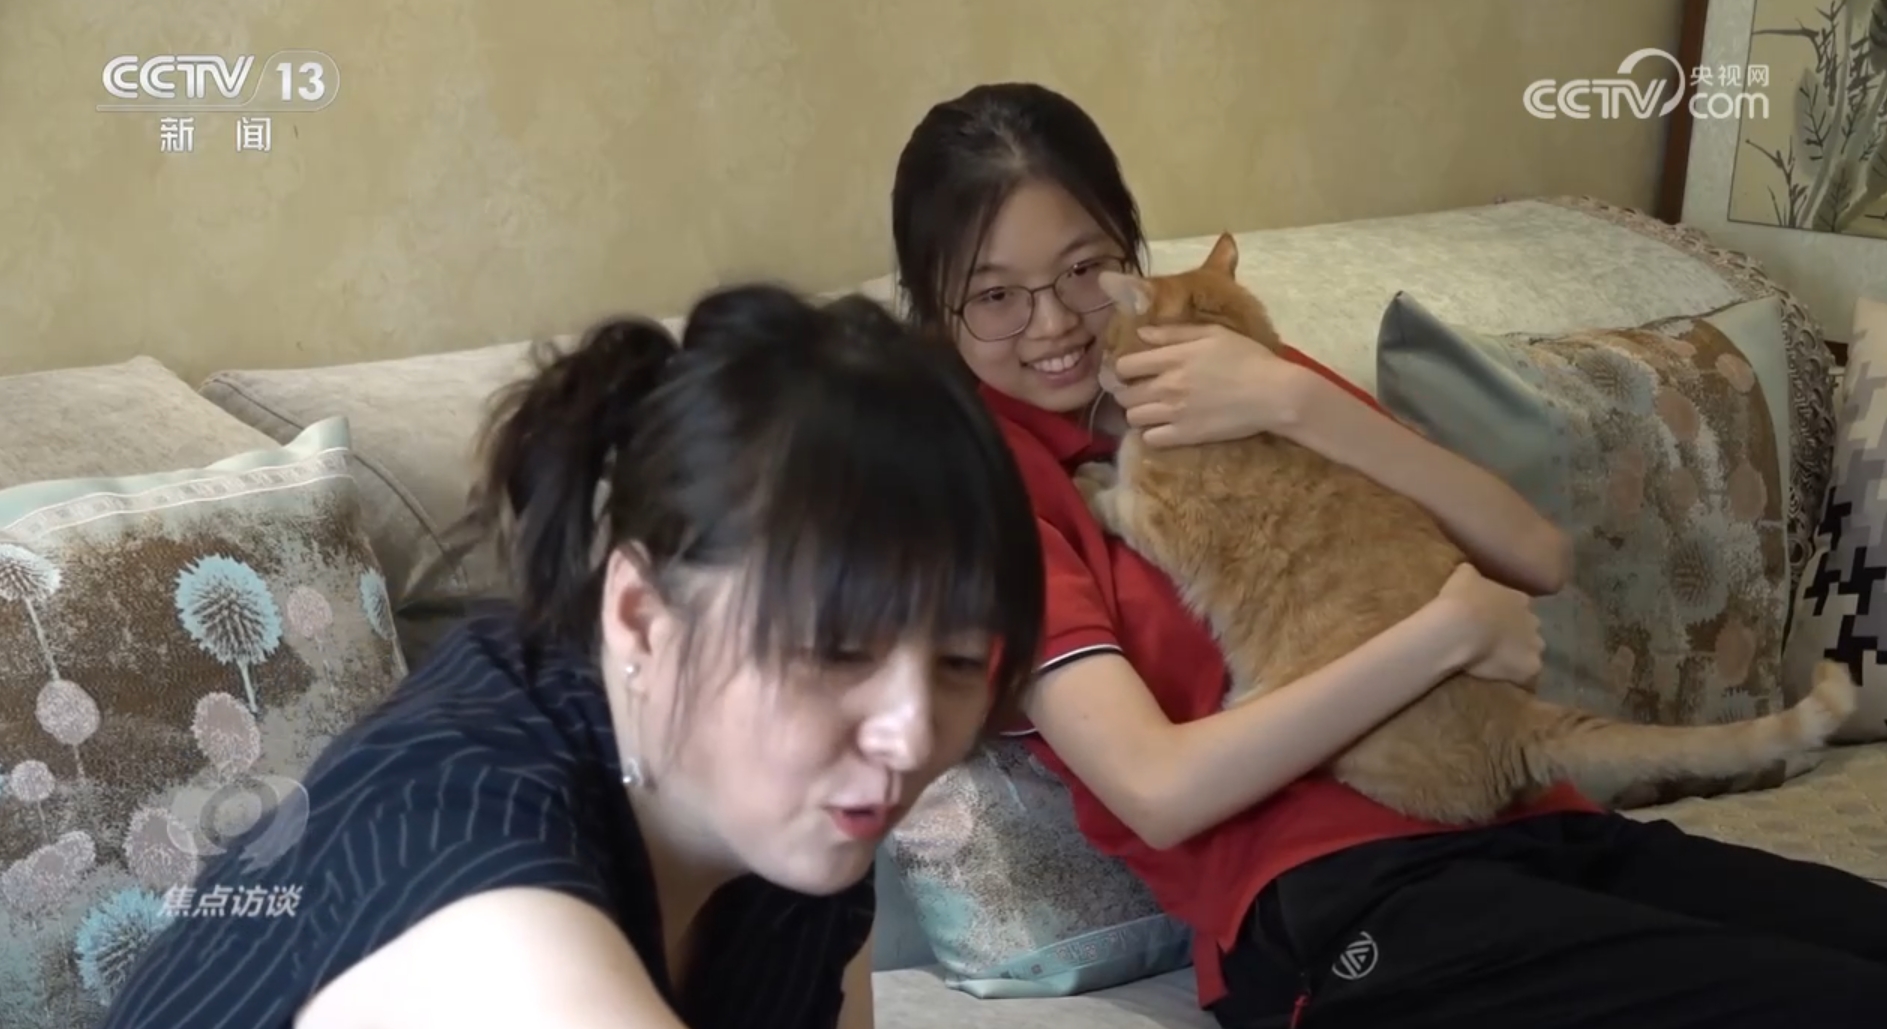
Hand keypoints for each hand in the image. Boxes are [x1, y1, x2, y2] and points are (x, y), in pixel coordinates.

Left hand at [1108, 324, 1305, 446]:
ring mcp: (1174, 413)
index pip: (1124, 366)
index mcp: (1172, 358)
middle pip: (1124, 394)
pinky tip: (1164, 427)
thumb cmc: (1248, 357)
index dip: (1123, 369)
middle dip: (1128, 392)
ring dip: (1138, 413)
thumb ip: (1174, 333)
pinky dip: (1151, 434)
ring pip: (1132, 417)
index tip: (1132, 371)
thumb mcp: (1213, 334)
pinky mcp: (1185, 436)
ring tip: (1153, 410)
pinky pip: (1149, 439)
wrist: (1274, 394)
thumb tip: (1142, 334)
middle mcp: (1167, 386)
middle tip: (1142, 391)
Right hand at [1434, 563, 1543, 682]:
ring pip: (1532, 652)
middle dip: (1516, 634)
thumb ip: (1473, 573)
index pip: (1519, 606)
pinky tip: (1503, 678)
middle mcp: (1533, 621)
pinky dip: (1518, 677)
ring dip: (1519, 655)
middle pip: (1529, 629)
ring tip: (1497, 662)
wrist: (1459, 628)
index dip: (1505, 613)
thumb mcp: (1463, 574)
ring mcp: (1534, 646)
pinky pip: (1528, 675)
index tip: (1490, 619)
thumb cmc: (1460, 599)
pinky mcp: (1530, 668)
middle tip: (1493, 640)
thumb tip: (1470, 571)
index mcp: (1520, 599)